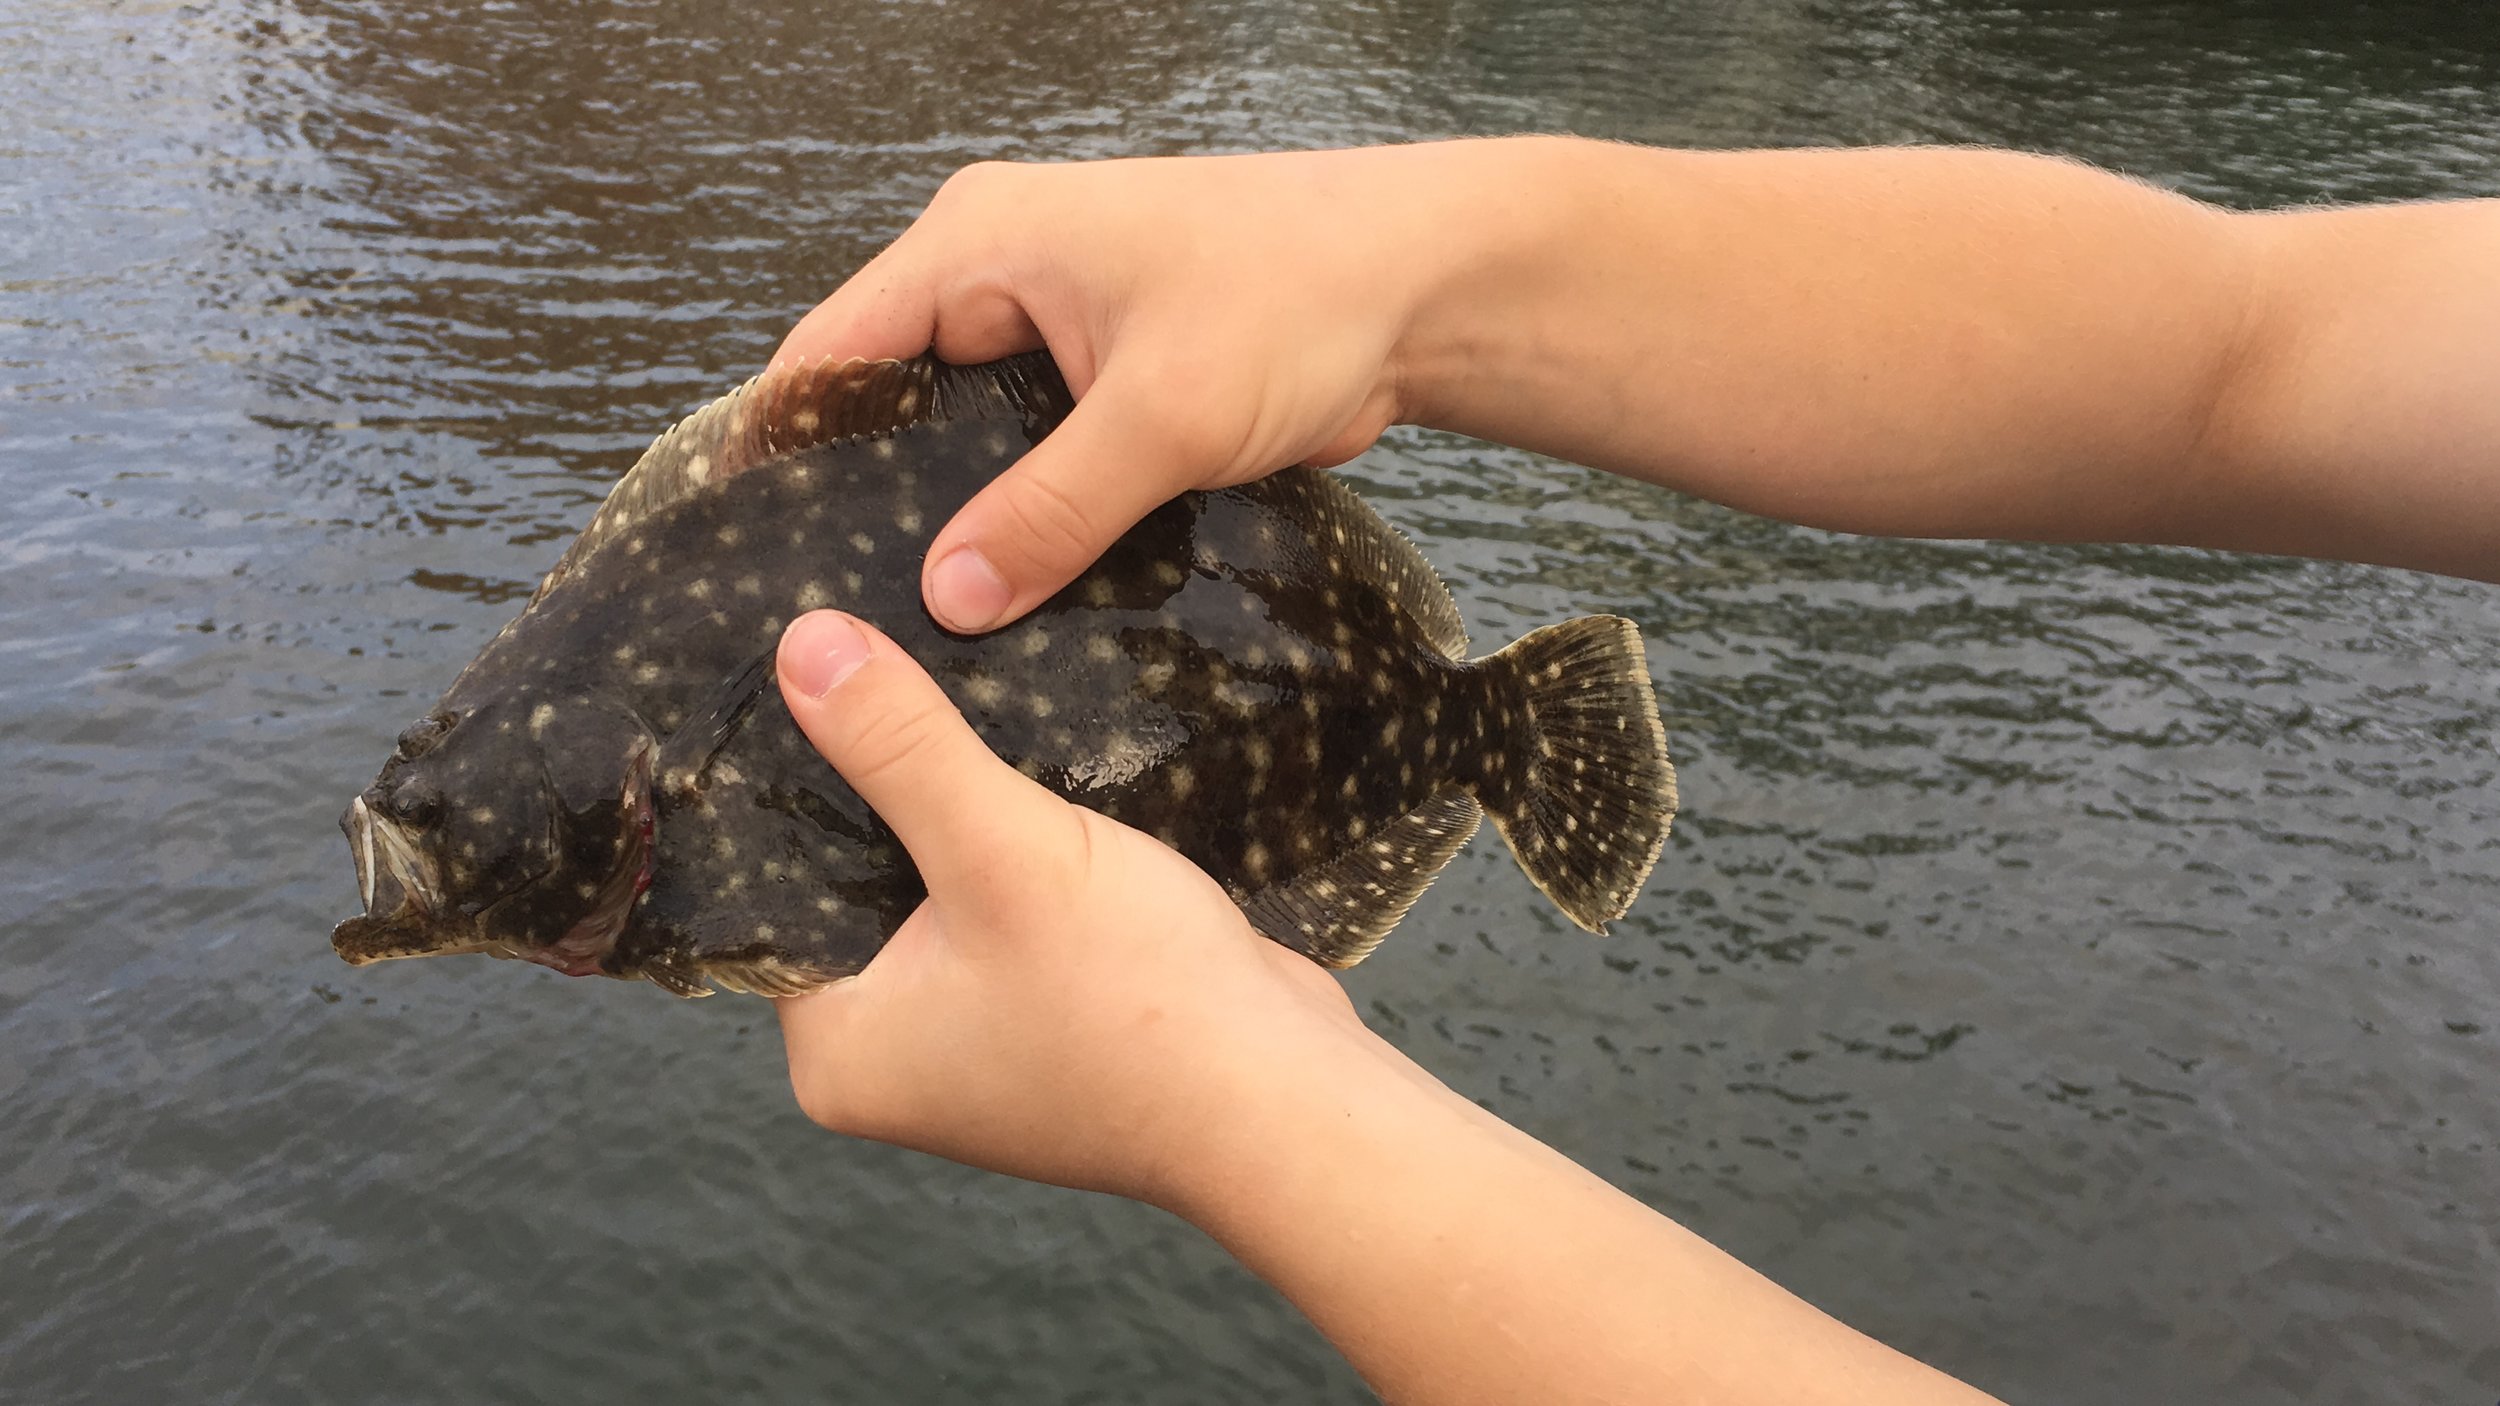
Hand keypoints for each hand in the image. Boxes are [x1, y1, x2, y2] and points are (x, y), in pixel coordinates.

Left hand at [770, 609, 1381, 1201]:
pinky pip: (1009, 905)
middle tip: (879, 653)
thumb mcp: (1003, 851)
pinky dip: (1024, 847)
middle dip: (886, 785)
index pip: (771, 888)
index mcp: (838, 1050)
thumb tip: (801, 645)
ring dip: (965, 810)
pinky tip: (1040, 769)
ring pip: (942, 886)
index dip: (789, 777)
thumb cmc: (1139, 1005)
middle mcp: (893, 1056)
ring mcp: (976, 1041)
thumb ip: (900, 747)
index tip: (802, 669)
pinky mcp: (1052, 1014)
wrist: (1290, 1102)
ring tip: (956, 689)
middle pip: (856, 880)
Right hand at [771, 143, 1537, 631]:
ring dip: (961, 516)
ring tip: (914, 627)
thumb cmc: (1297, 298)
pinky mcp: (1110, 382)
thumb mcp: (1160, 413)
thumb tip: (945, 600)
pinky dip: (1028, 515)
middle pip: (895, 399)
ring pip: (971, 439)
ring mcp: (1057, 329)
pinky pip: (1037, 457)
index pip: (837, 348)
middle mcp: (1002, 275)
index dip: (787, 446)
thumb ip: (1048, 509)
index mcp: (980, 241)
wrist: (1428, 289)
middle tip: (837, 614)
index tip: (750, 549)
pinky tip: (1009, 600)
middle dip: (875, 497)